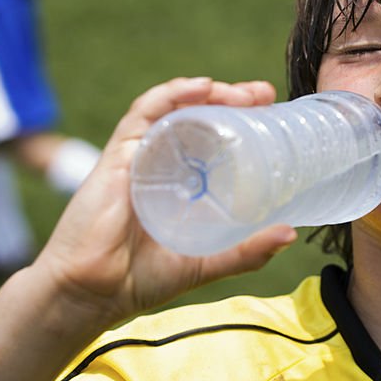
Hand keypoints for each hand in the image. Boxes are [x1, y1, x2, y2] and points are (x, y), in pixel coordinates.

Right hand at [30, 77, 296, 328]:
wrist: (90, 294)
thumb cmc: (140, 280)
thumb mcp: (206, 262)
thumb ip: (246, 251)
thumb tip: (290, 233)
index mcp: (180, 183)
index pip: (212, 139)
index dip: (241, 121)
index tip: (271, 112)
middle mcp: (161, 164)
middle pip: (197, 117)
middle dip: (232, 99)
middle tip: (264, 95)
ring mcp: (139, 157)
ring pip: (174, 108)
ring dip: (209, 92)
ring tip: (242, 93)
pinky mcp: (118, 155)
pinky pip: (143, 113)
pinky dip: (171, 94)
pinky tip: (201, 87)